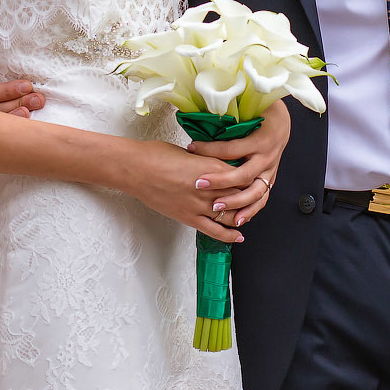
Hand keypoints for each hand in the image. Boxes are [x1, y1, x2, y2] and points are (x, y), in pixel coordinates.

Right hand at [119, 137, 267, 241]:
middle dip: (249, 198)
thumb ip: (208, 161)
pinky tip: (238, 236)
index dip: (248, 179)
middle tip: (253, 198)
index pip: (242, 176)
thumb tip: (217, 166)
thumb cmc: (157, 155)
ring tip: (247, 216)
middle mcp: (210, 187)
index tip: (251, 179)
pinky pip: (215, 230)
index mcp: (212, 166)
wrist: (136, 169)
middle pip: (241, 196)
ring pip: (231, 215)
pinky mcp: (189, 217)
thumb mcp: (191, 152)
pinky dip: (229, 235)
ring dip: (241, 216)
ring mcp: (200, 205)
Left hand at [184, 97, 288, 213]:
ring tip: (216, 207)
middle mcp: (267, 158)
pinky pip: (261, 199)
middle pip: (243, 175)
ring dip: (235, 203)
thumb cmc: (262, 115)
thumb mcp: (247, 113)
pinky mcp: (270, 180)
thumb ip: (228, 120)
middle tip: (199, 183)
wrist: (282, 123)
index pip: (231, 148)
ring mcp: (270, 171)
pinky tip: (236, 219)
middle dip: (220, 182)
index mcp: (260, 140)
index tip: (191, 148)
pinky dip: (250, 211)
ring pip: (254, 193)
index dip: (210, 149)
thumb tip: (200, 121)